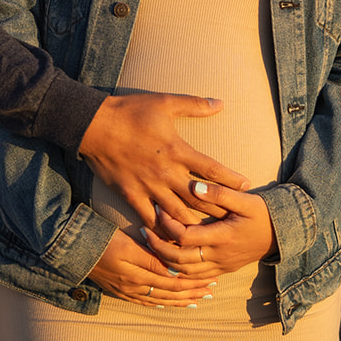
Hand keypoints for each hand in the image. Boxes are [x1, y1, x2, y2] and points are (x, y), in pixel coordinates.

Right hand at [78, 91, 247, 227]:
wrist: (94, 125)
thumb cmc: (130, 112)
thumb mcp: (165, 102)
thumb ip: (194, 105)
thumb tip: (220, 103)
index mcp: (177, 150)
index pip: (212, 170)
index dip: (231, 180)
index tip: (246, 186)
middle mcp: (166, 173)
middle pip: (199, 199)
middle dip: (218, 210)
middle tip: (232, 219)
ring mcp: (148, 186)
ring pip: (178, 214)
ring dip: (194, 225)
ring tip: (208, 234)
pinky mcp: (131, 195)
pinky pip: (150, 219)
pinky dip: (162, 230)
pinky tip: (172, 237)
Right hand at [87, 228, 217, 307]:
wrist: (74, 249)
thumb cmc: (102, 239)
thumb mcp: (128, 243)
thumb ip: (151, 256)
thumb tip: (174, 266)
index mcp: (139, 273)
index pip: (174, 281)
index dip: (193, 281)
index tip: (211, 277)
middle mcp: (136, 286)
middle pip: (170, 292)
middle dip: (192, 291)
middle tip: (211, 290)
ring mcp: (127, 290)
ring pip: (160, 299)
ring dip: (180, 300)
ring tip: (197, 300)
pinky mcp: (120, 290)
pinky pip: (144, 302)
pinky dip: (160, 303)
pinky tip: (168, 303)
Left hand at [144, 184, 275, 277]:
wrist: (282, 234)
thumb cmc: (262, 212)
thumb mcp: (244, 199)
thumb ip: (219, 193)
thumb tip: (195, 184)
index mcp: (222, 237)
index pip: (185, 237)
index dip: (167, 225)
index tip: (157, 210)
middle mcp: (219, 255)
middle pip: (179, 260)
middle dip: (159, 247)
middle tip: (145, 231)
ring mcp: (221, 266)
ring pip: (185, 273)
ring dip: (166, 260)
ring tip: (152, 244)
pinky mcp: (223, 270)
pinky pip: (196, 277)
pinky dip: (180, 272)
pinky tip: (169, 260)